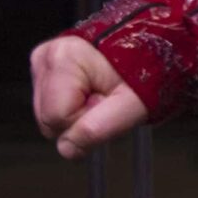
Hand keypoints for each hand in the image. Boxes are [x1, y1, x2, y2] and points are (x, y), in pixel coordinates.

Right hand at [30, 35, 147, 158]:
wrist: (154, 48)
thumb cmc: (147, 71)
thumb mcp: (133, 104)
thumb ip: (100, 128)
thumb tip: (67, 148)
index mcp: (63, 58)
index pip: (57, 118)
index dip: (86, 119)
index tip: (109, 102)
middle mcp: (47, 56)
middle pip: (48, 118)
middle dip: (80, 117)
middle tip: (107, 99)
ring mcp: (43, 61)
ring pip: (47, 113)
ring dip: (77, 111)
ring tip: (102, 92)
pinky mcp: (46, 67)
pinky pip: (50, 103)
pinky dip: (73, 103)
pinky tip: (92, 90)